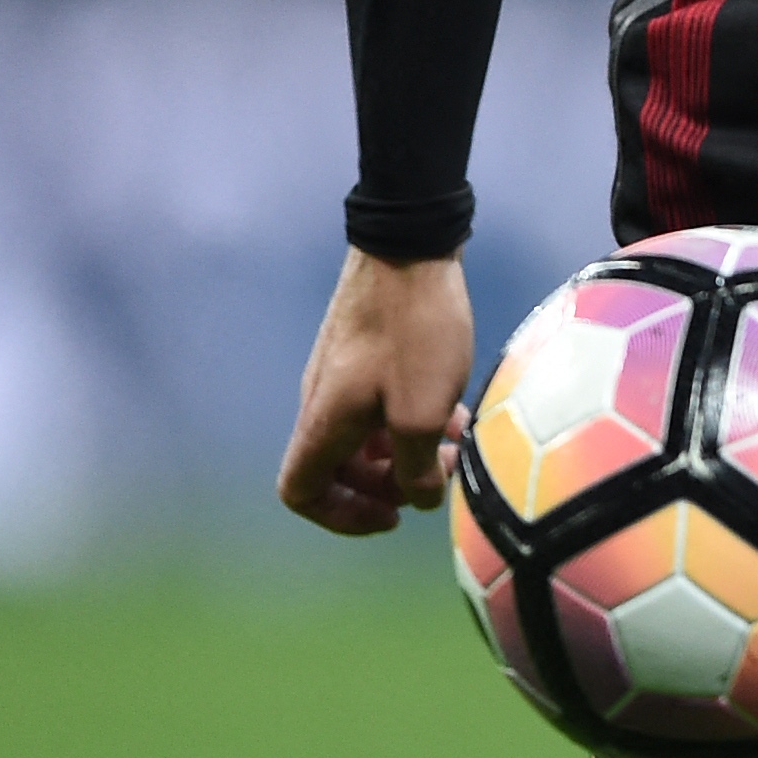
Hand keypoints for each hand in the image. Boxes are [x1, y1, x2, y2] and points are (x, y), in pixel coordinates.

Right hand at [275, 247, 475, 536]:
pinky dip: (412, 419)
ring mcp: (343, 372)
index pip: (300, 491)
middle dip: (388, 485)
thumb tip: (418, 497)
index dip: (341, 516)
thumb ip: (417, 468)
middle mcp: (321, 401)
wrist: (410, 242)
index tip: (390, 513)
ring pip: (365, 436)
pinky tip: (457, 414)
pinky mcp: (366, 349)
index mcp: (323, 422)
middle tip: (437, 480)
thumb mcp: (422, 414)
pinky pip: (381, 404)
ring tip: (456, 450)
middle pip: (338, 468)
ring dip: (407, 452)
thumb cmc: (413, 333)